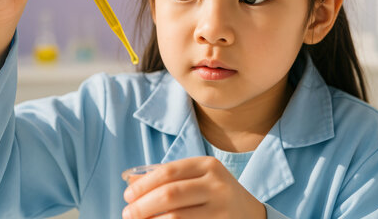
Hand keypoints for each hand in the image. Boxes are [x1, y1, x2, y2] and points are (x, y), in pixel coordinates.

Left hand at [122, 156, 265, 218]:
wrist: (250, 215)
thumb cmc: (213, 194)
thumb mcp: (196, 178)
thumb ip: (167, 177)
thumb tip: (130, 181)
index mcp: (208, 165)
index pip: (168, 172)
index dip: (143, 185)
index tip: (127, 196)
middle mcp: (217, 185)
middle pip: (169, 195)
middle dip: (142, 206)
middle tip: (127, 214)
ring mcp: (221, 210)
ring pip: (175, 218)